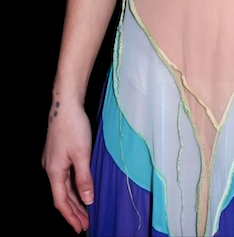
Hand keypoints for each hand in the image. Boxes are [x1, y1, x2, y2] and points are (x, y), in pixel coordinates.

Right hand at [41, 99, 93, 233]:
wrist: (65, 104)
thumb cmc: (73, 126)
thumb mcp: (82, 154)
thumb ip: (84, 178)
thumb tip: (87, 200)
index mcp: (54, 171)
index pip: (61, 202)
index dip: (71, 216)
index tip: (80, 228)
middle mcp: (50, 168)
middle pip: (62, 196)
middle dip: (74, 211)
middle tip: (85, 224)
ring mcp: (53, 161)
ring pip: (63, 186)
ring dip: (74, 199)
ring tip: (85, 211)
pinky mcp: (58, 153)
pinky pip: (65, 176)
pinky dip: (73, 186)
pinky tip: (81, 188)